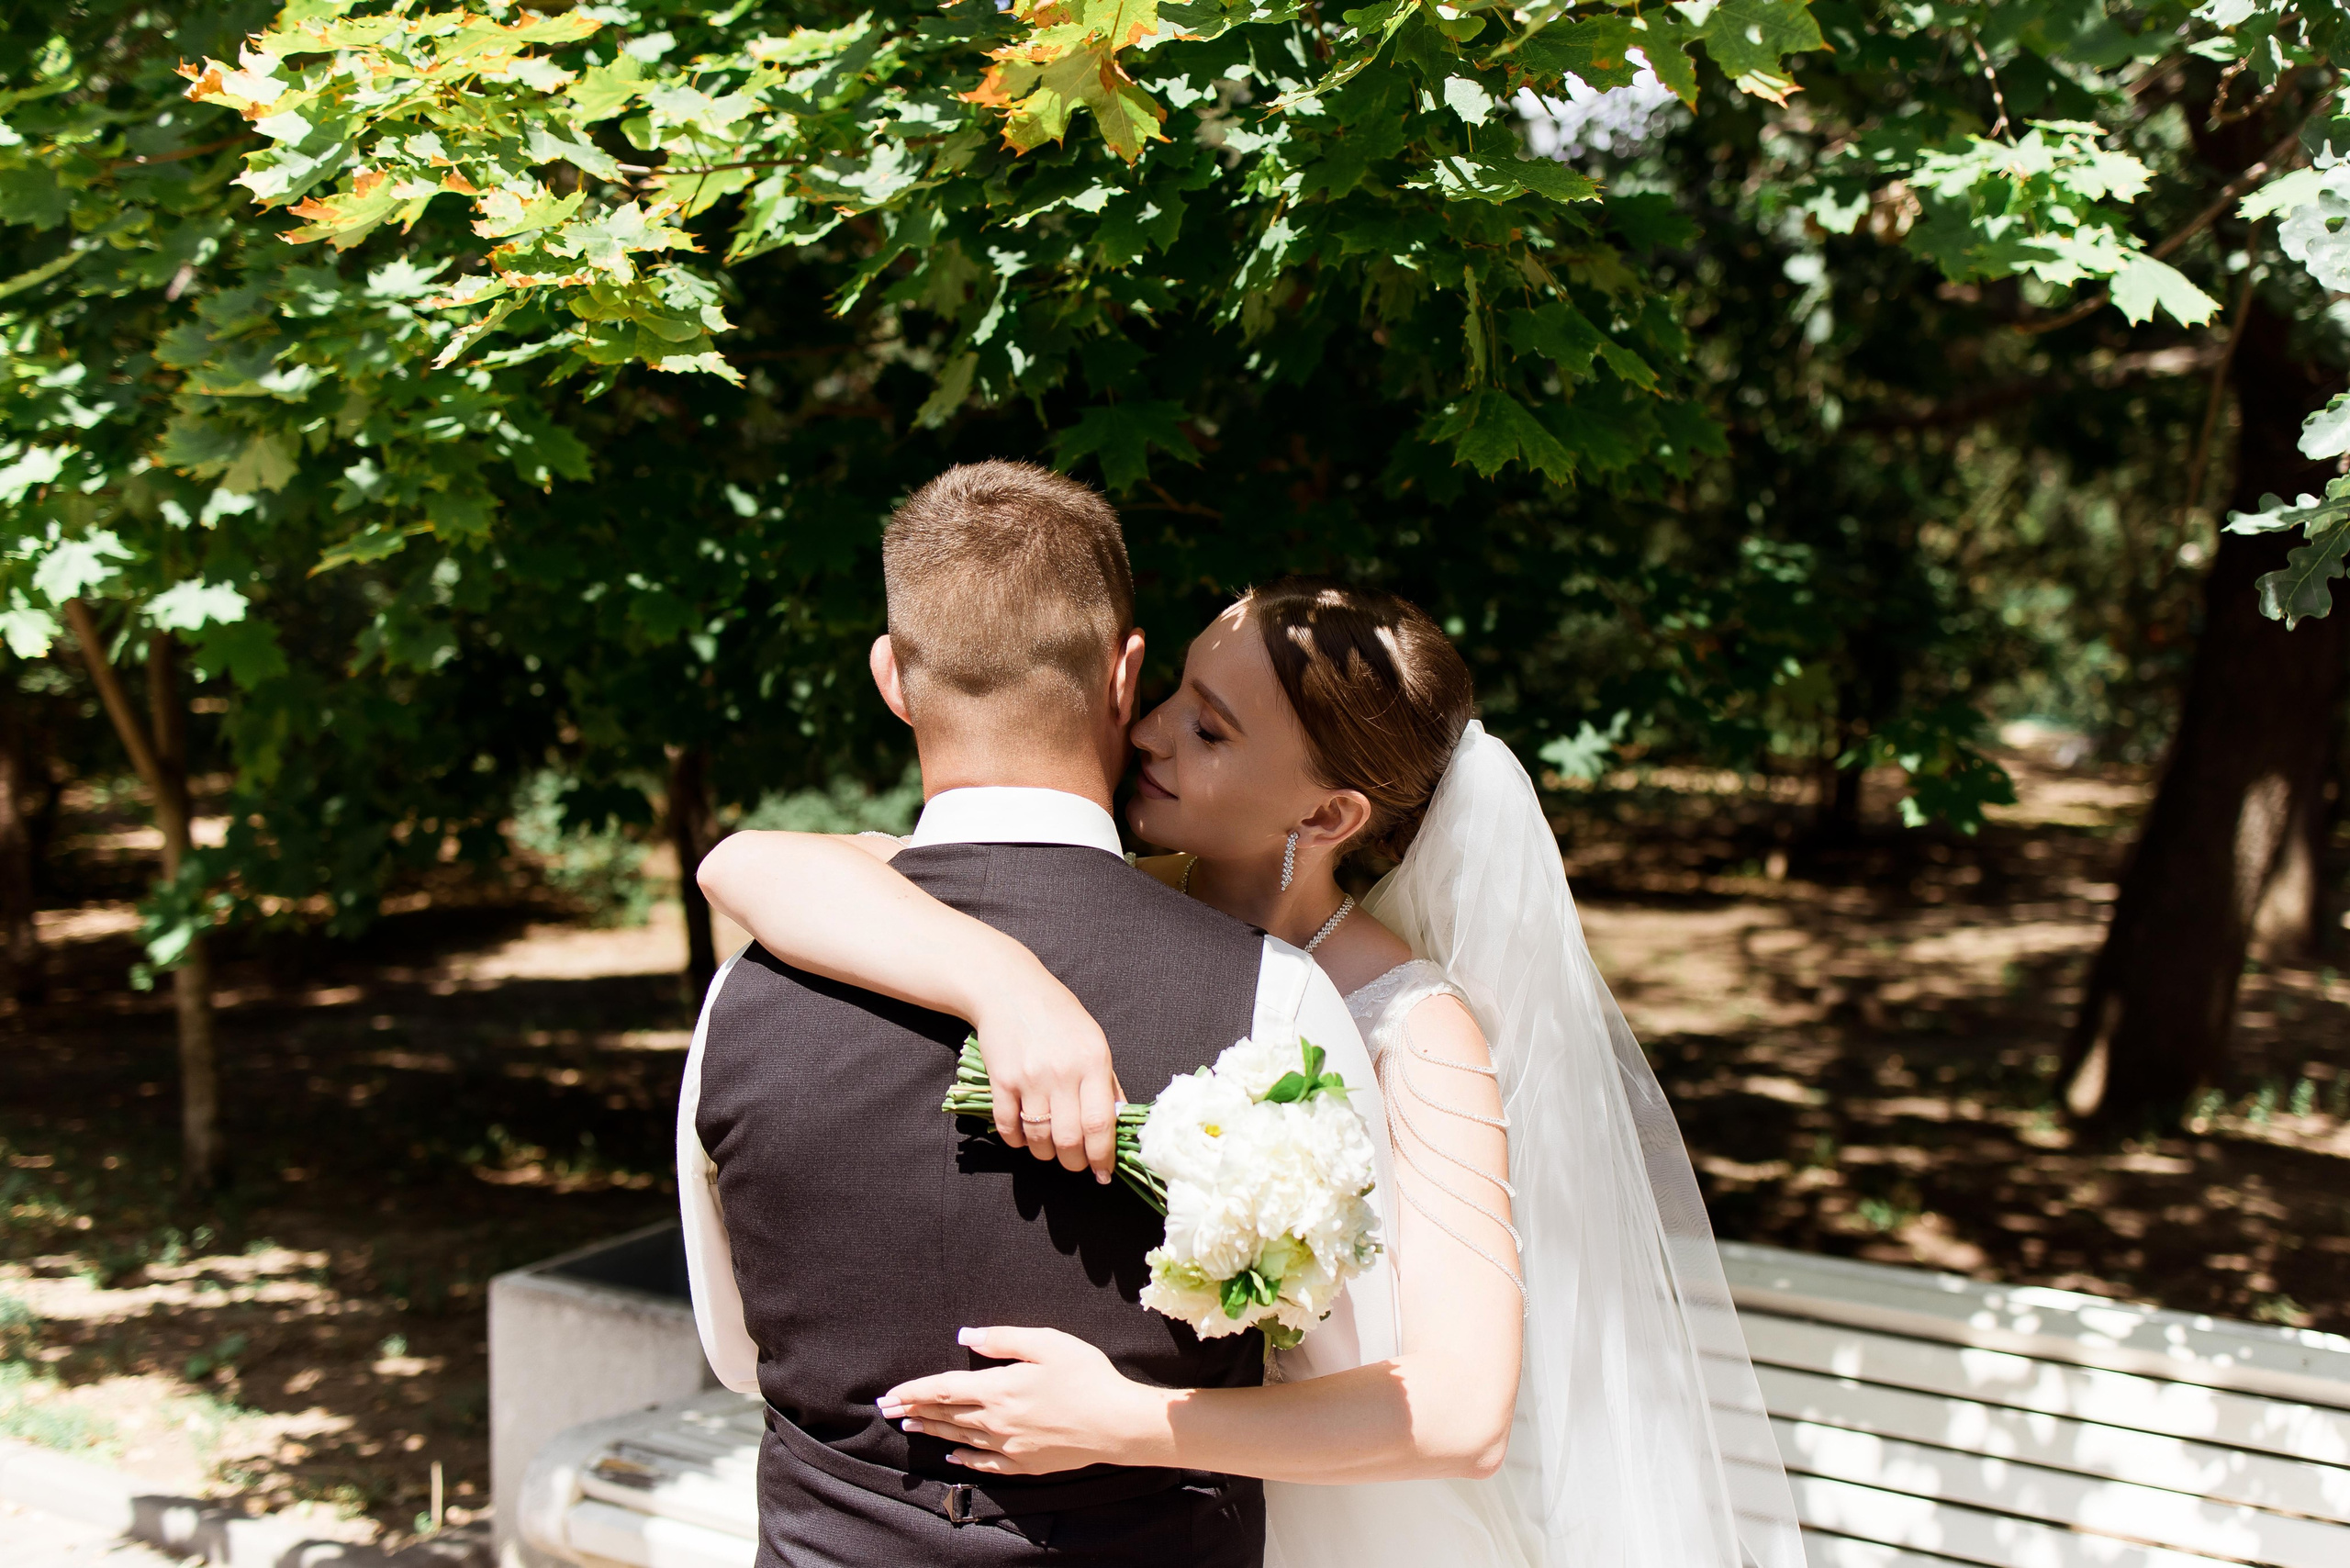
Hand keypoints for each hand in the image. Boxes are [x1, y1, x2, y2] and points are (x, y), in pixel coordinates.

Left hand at [878, 1326, 1171, 1475]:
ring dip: (931, 1432)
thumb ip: (1002, 1339)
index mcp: (997, 1389)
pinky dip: (963, 1460)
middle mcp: (995, 1421)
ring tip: (909, 1428)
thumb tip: (965, 1336)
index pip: (942, 1390)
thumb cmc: (1085, 1377)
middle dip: (913, 1412)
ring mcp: (1008, 1446)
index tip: (890, 1394)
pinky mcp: (1023, 1464)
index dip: (913, 1392)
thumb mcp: (1046, 1343)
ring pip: (958, 1439)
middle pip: (944, 1416)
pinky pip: (983, 1464)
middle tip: (887, 1411)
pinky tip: (951, 1458)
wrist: (1116, 1423)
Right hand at [968, 961, 1125, 1181]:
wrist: (1009, 989)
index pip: (1101, 1124)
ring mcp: (1029, 1078)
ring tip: (1050, 1150)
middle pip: (1070, 1139)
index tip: (1103, 1173)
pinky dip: (1018, 1141)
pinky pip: (1010, 1127)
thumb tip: (1118, 1124)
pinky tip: (1024, 1137)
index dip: (1102, 1156)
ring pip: (1039, 1139)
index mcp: (1093, 1062)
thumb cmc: (1058, 1016)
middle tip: (1075, 1165)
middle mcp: (1062, 1072)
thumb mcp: (1094, 1042)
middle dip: (1074, 1163)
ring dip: (1046, 1154)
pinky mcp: (1001, 1081)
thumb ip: (1107, 1083)